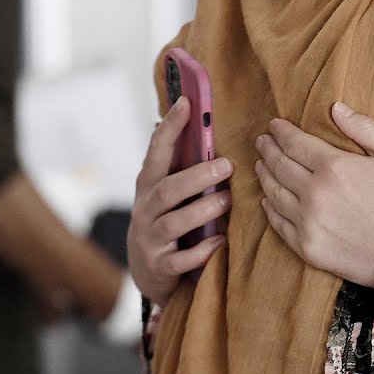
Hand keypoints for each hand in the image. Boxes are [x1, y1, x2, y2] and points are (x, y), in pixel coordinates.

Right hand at [127, 96, 232, 306]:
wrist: (148, 271)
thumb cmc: (166, 219)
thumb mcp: (168, 191)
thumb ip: (180, 163)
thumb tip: (197, 118)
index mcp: (149, 185)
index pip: (156, 151)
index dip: (170, 127)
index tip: (186, 102)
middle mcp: (146, 209)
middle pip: (167, 189)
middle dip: (197, 176)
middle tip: (227, 166)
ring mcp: (150, 239)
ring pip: (174, 222)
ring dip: (203, 210)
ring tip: (227, 201)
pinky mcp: (160, 267)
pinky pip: (181, 259)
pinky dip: (202, 251)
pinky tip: (220, 241)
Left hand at [254, 102, 373, 288]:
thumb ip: (365, 129)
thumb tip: (336, 108)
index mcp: (334, 167)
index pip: (295, 143)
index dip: (281, 132)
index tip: (274, 125)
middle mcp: (313, 193)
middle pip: (279, 165)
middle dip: (268, 149)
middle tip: (261, 141)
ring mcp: (307, 222)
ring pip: (273, 193)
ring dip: (264, 176)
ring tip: (260, 165)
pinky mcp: (307, 248)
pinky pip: (278, 224)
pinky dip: (269, 209)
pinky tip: (267, 200)